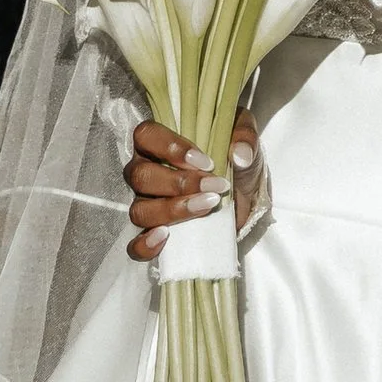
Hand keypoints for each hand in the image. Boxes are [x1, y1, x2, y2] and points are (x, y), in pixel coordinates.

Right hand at [125, 113, 261, 262]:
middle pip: (141, 176)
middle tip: (215, 186)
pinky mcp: (154, 233)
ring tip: (208, 206)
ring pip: (140, 209)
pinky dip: (145, 244)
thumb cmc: (235, 160)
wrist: (246, 196)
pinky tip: (166, 237)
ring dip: (173, 210)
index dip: (170, 148)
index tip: (206, 162)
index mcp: (158, 142)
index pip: (145, 135)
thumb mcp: (245, 140)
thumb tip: (240, 156)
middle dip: (180, 183)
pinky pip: (135, 245)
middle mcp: (145, 171)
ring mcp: (146, 204)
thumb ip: (244, 137)